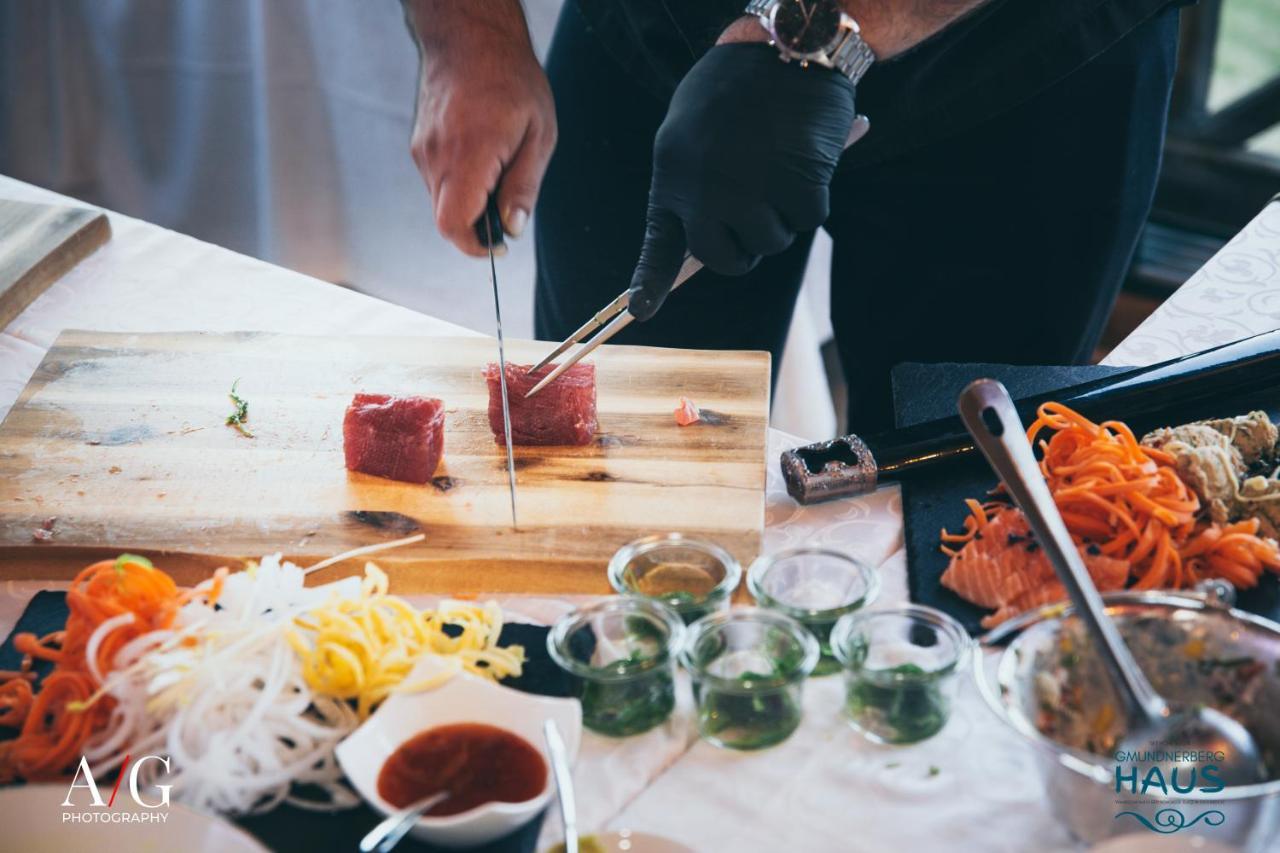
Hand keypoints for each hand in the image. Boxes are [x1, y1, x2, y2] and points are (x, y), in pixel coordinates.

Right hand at [408, 13, 555, 256]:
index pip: (454, 223)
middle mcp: (438, 156)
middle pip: (447, 220)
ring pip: (442, 202)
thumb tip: (512, 227)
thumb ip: (524, 186)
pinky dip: (460, 184)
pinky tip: (482, 157)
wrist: (470, 38)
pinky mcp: (419, 146)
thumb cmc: (511, 79)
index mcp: (470, 154)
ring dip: (469, 202)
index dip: (474, 245)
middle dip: (477, 225)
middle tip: (506, 206)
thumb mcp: (539, 135)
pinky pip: (438, 182)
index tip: (497, 245)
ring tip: (498, 170)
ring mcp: (423, 151)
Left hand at [627, 43, 854, 320]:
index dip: (650, 283)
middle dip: (745, 247)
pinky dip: (814, 195)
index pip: (659, 243)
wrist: (784, 46)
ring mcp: (751, 189)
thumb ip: (696, 188)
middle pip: (725, 258)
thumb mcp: (694, 133)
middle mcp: (705, 188)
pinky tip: (806, 156)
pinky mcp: (797, 183)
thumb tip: (710, 244)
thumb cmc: (738, 89)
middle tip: (757, 213)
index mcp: (672, 173)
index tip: (641, 312)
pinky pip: (809, 218)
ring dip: (783, 216)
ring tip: (779, 166)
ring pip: (772, 242)